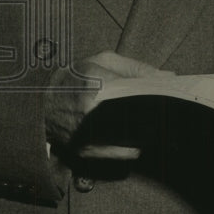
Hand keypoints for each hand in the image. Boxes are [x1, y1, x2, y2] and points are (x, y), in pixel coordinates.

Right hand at [46, 51, 175, 158]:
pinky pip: (124, 153)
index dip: (161, 94)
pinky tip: (145, 135)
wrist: (37, 102)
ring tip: (162, 122)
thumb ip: (136, 68)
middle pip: (140, 118)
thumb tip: (168, 77)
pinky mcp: (86, 151)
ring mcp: (87, 135)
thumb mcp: (102, 60)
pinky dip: (138, 145)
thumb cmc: (74, 76)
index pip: (140, 92)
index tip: (175, 94)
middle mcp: (91, 113)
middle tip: (174, 110)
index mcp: (96, 85)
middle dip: (159, 114)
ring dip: (151, 131)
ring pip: (135, 138)